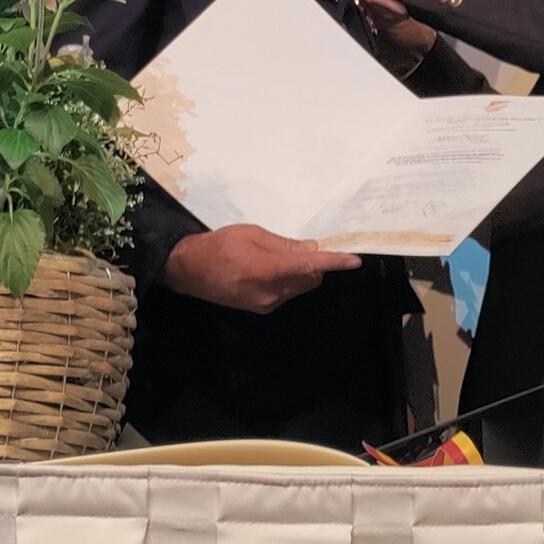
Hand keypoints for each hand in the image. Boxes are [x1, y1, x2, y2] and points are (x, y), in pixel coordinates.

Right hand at [163, 224, 361, 313]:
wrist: (189, 270)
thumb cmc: (219, 245)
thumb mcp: (252, 235)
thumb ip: (284, 245)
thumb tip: (312, 250)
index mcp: (267, 270)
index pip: (309, 266)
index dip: (334, 263)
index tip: (353, 261)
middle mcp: (270, 292)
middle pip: (309, 279)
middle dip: (315, 264)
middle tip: (305, 247)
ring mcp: (266, 303)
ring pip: (300, 287)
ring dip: (301, 272)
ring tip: (279, 256)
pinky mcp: (262, 308)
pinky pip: (286, 293)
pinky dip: (289, 280)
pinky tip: (270, 269)